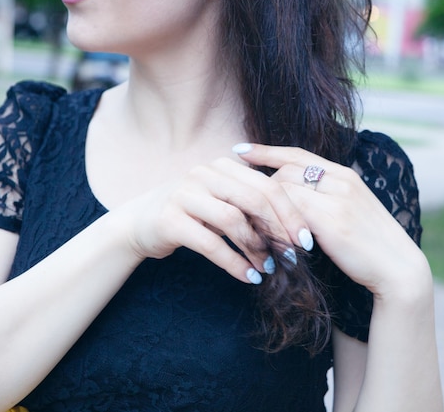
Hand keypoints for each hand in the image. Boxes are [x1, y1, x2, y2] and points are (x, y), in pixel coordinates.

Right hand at [113, 156, 311, 283]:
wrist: (138, 223)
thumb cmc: (190, 214)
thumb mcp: (220, 202)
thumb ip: (250, 206)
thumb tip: (292, 230)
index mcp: (222, 167)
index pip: (267, 185)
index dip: (291, 212)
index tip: (305, 240)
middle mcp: (204, 174)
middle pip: (254, 198)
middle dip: (278, 230)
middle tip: (292, 256)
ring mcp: (184, 195)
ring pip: (233, 220)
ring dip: (256, 249)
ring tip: (267, 269)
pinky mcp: (170, 220)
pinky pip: (210, 244)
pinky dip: (234, 263)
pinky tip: (247, 277)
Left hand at [233, 143, 431, 297]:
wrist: (398, 268)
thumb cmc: (370, 245)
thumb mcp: (350, 211)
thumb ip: (325, 199)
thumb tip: (290, 199)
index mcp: (344, 175)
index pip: (298, 154)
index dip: (266, 151)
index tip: (240, 150)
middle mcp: (340, 181)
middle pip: (285, 171)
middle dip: (257, 182)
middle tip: (234, 195)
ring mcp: (337, 200)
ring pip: (284, 190)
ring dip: (260, 206)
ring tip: (242, 218)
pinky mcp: (333, 222)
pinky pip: (290, 214)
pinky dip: (271, 223)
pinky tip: (259, 233)